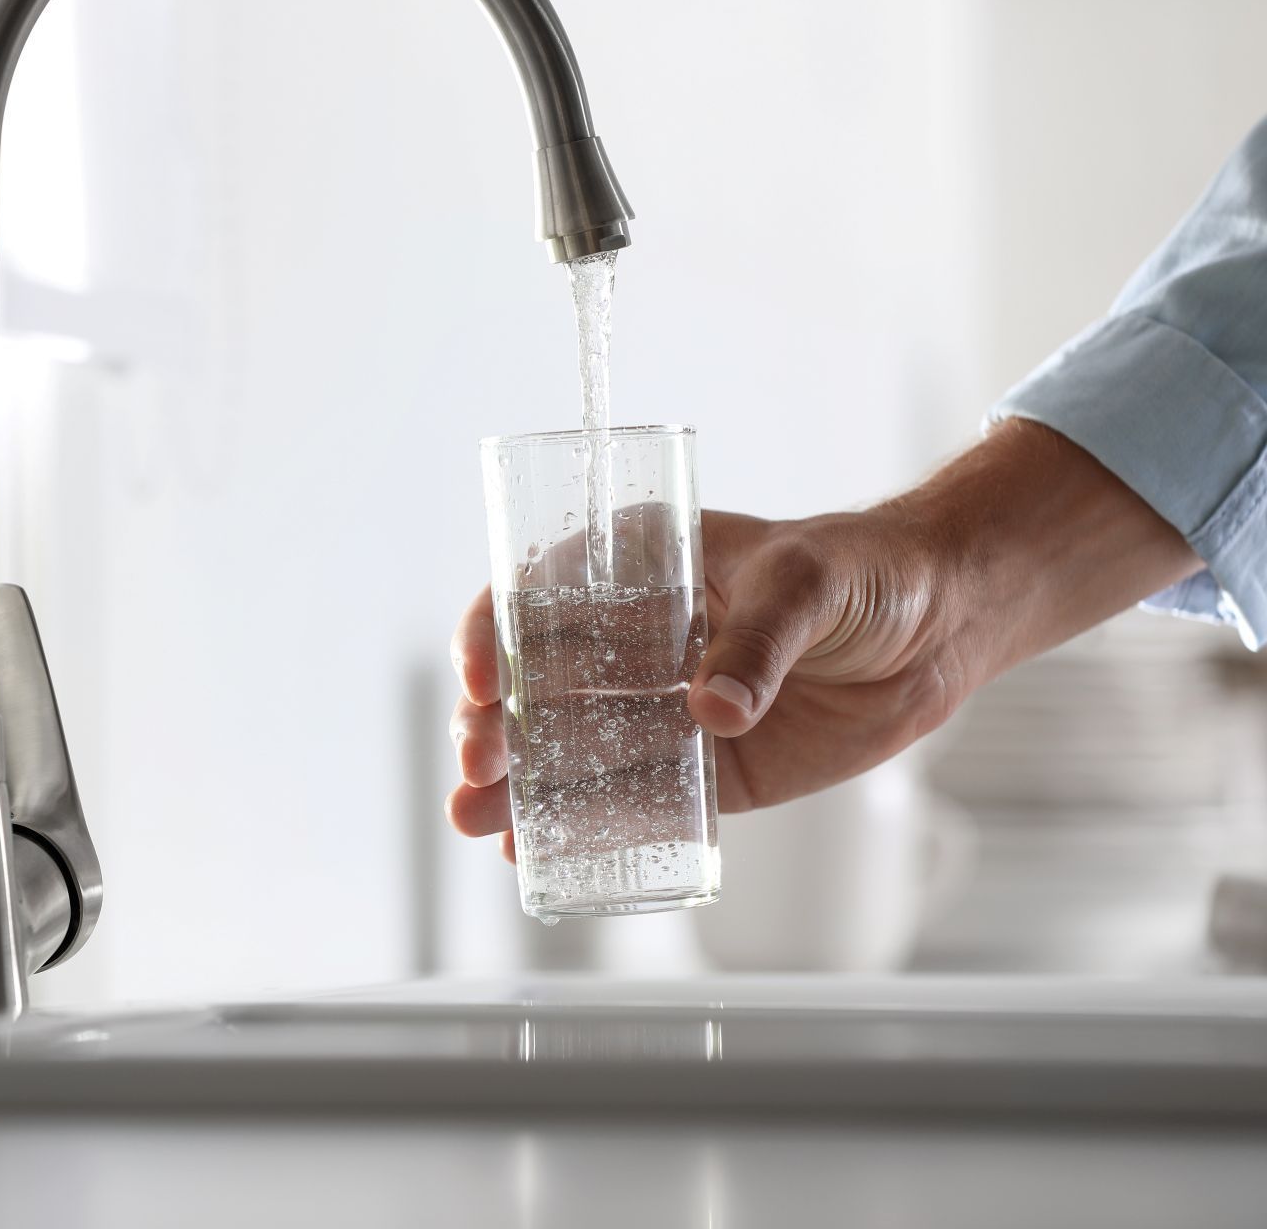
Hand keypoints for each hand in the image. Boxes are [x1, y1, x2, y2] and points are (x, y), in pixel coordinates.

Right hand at [447, 420, 1201, 859]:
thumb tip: (710, 711)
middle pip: (536, 682)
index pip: (538, 594)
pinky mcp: (705, 768)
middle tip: (477, 765)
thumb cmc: (869, 570)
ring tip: (476, 820)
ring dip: (518, 785)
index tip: (475, 677)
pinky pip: (635, 800)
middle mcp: (632, 638)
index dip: (491, 633)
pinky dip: (585, 826)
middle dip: (493, 724)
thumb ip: (760, 641)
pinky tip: (536, 852)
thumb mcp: (809, 582)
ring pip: (571, 749)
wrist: (944, 626)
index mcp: (638, 565)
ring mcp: (663, 706)